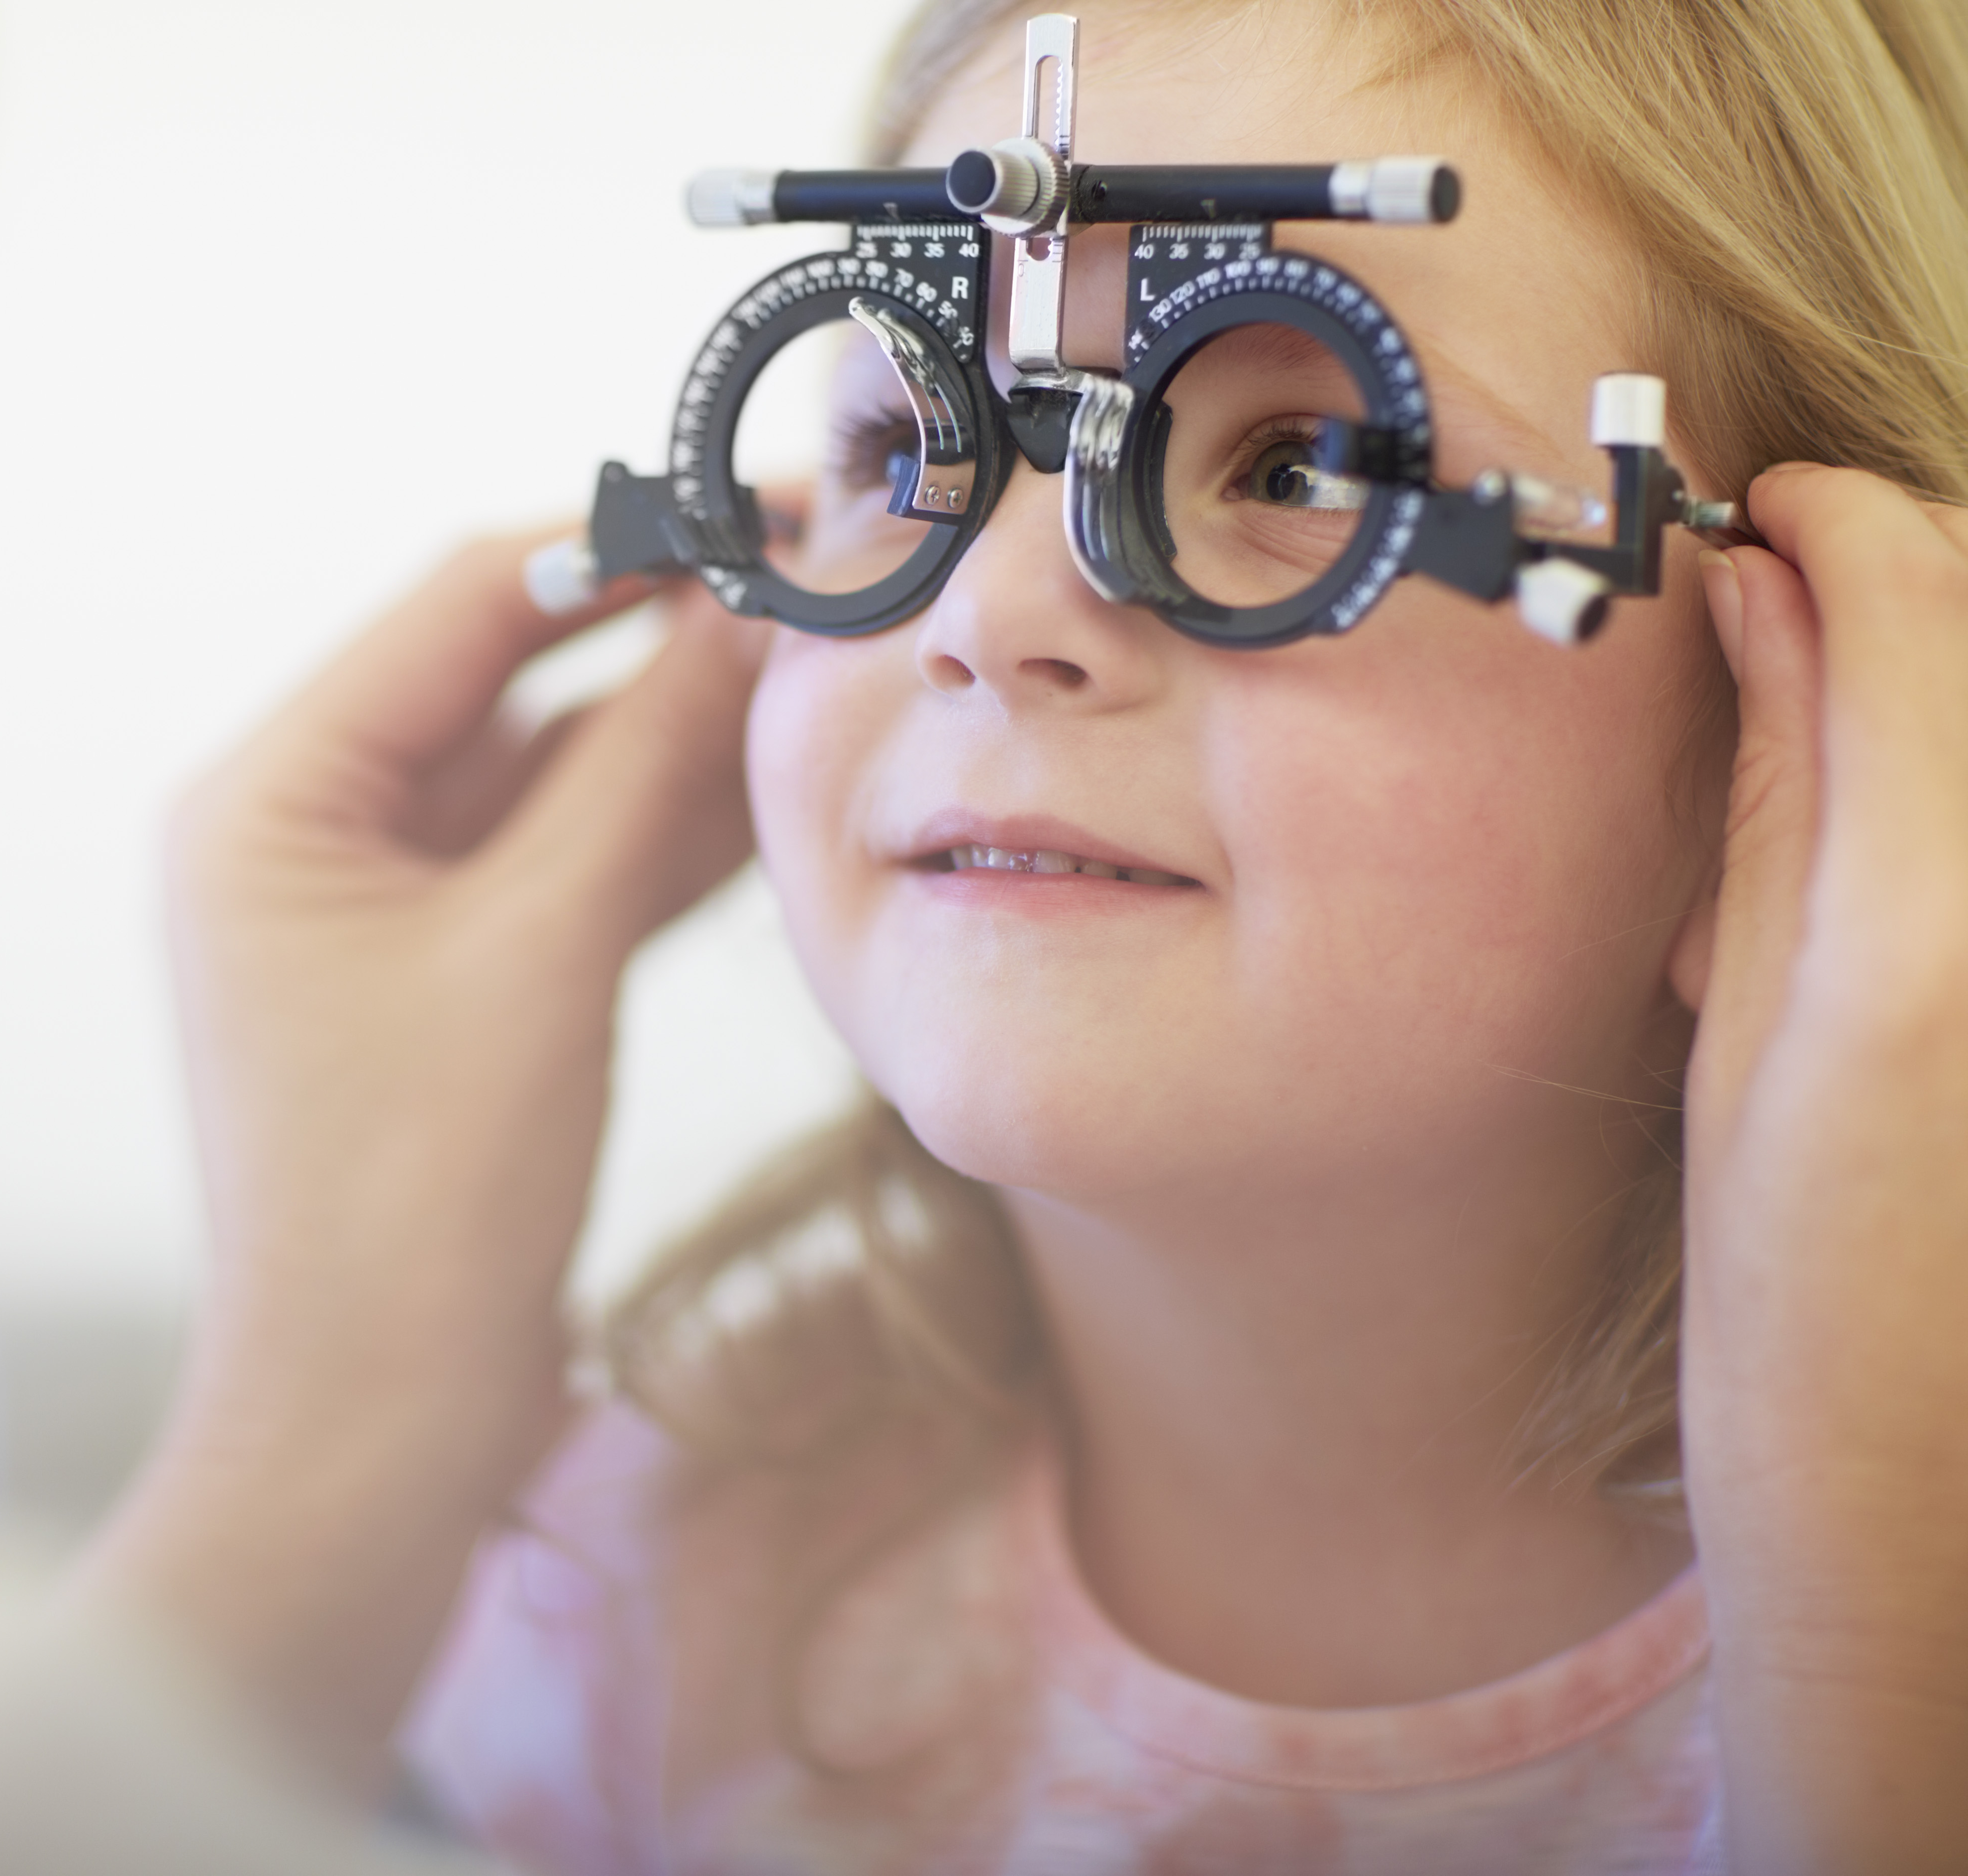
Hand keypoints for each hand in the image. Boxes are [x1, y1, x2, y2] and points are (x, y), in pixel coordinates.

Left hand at [86, 533, 765, 1790]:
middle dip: (661, 641)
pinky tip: (771, 806)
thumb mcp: (541, 954)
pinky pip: (557, 872)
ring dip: (672, 743)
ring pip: (545, 780)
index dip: (619, 543)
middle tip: (818, 588)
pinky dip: (653, 842)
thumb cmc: (416, 1204)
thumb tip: (743, 612)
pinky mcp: (442, 986)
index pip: (461, 603)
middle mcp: (301, 833)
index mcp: (268, 797)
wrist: (373, 1432)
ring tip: (820, 685)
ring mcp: (372, 913)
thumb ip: (639, 770)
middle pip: (505, 680)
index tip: (762, 508)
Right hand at [1674, 467, 1967, 1872]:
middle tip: (1791, 616)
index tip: (1769, 509)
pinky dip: (1953, 806)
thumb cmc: (1797, 1335)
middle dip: (1911, 583)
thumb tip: (1764, 610)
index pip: (1914, 599)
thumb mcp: (1740, 1049)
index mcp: (1924, 920)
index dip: (1841, 520)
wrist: (1940, 1545)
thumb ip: (1775, 808)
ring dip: (1946, 690)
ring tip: (1848, 752)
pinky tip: (1898, 875)